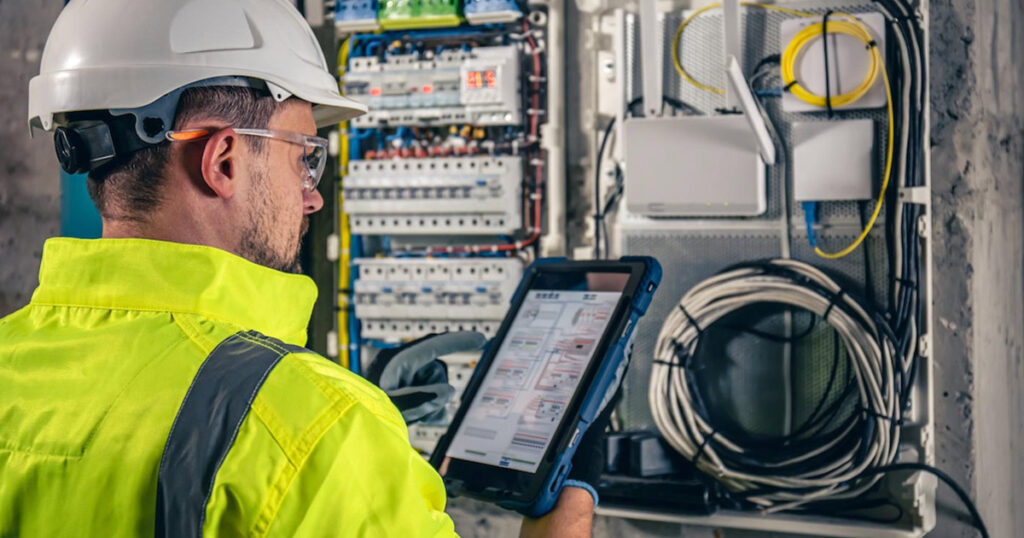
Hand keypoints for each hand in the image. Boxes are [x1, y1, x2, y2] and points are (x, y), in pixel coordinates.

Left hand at [365, 331, 486, 423]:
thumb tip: (449, 392)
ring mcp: (400, 376)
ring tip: (414, 418)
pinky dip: (428, 406)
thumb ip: (422, 399)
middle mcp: (399, 365)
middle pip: (436, 370)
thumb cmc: (363, 414)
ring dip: (431, 403)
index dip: (459, 341)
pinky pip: (427, 393)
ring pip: (433, 384)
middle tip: (423, 413)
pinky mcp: (401, 388)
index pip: (434, 345)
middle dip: (435, 392)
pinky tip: (419, 419)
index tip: (482, 339)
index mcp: (396, 361)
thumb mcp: (393, 408)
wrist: (346, 423)